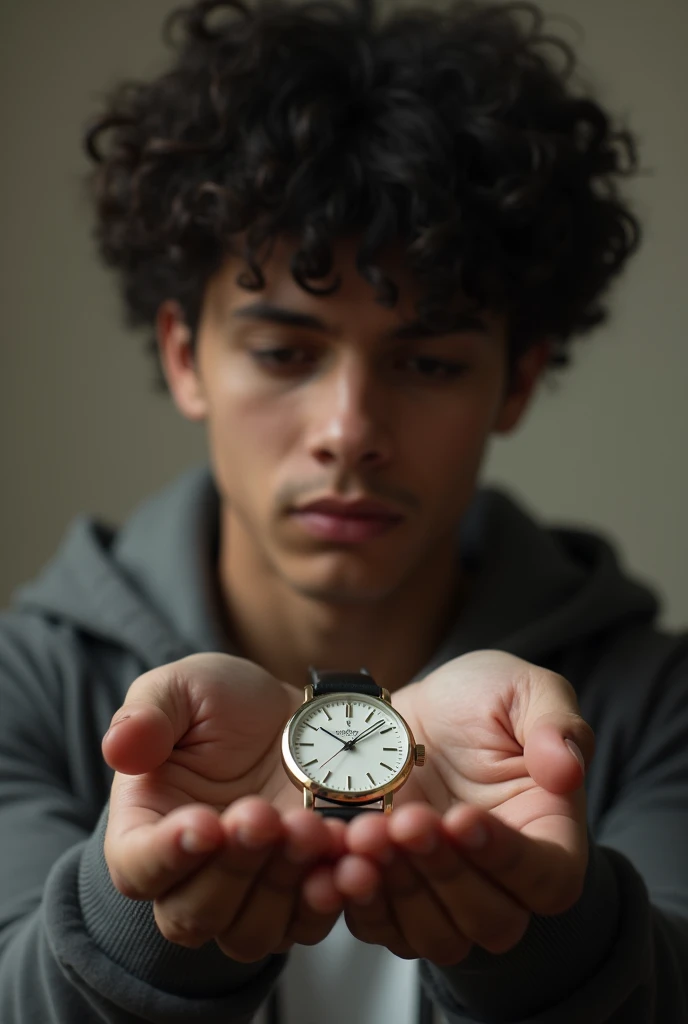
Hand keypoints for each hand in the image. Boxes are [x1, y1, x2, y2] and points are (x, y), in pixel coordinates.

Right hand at [103, 654, 344, 960]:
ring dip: (282, 885)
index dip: (165, 856)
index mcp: (147, 827)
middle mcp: (193, 877)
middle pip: (194, 913)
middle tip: (264, 815)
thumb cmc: (233, 705)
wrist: (305, 717)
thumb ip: (149, 713)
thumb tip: (117, 746)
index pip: (136, 868)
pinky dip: (332, 897)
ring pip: (252, 932)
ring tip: (313, 827)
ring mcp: (250, 897)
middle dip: (233, 866)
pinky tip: (350, 858)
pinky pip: (311, 925)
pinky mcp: (302, 899)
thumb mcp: (186, 687)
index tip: (204, 824)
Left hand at [331, 651, 594, 963]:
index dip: (507, 858)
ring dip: (398, 890)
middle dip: (443, 872)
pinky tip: (338, 860)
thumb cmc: (476, 702)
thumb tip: (568, 770)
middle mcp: (502, 884)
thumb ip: (557, 723)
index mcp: (549, 839)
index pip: (546, 878)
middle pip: (490, 920)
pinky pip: (380, 927)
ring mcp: (446, 900)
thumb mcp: (522, 689)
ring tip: (366, 834)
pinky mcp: (394, 901)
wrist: (409, 714)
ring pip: (436, 935)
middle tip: (406, 821)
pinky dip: (357, 900)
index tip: (463, 818)